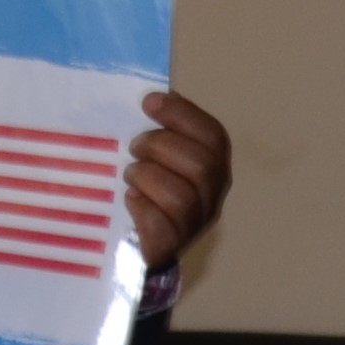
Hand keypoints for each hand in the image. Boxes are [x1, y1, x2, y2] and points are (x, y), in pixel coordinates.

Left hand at [125, 90, 231, 269]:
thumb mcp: (158, 156)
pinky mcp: (171, 245)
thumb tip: (155, 98)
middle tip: (135, 147)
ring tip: (131, 175)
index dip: (182, 114)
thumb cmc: (149, 191)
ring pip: (181, 195)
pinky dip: (140, 207)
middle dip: (160, 146)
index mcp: (214, 166)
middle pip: (201, 164)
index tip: (149, 102)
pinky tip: (130, 200)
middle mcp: (212, 195)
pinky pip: (160, 225)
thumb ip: (164, 132)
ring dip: (147, 176)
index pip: (213, 135)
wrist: (143, 247)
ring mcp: (194, 223)